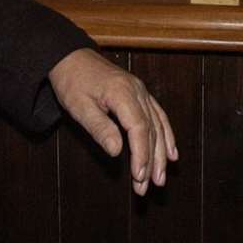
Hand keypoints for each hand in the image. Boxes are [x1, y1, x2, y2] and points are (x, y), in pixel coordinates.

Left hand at [49, 47, 177, 195]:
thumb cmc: (72, 81)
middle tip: (149, 186)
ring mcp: (141, 91)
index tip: (139, 176)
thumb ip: (100, 128)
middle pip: (151, 130)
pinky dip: (166, 135)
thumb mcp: (79, 107)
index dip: (142, 154)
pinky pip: (158, 116)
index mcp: (122, 93)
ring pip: (158, 125)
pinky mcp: (139, 94)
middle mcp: (137, 91)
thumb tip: (118, 152)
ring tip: (160, 178)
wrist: (70, 57)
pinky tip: (171, 152)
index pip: (139, 128)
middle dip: (152, 160)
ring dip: (161, 153)